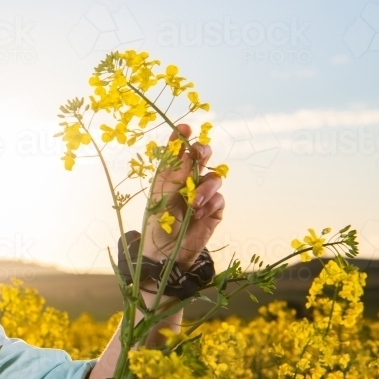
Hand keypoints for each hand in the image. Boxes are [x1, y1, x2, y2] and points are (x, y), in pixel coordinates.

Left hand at [141, 124, 224, 269]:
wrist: (167, 251)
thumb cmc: (159, 222)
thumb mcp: (162, 195)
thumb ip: (175, 173)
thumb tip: (186, 149)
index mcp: (171, 174)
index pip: (178, 150)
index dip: (182, 137)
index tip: (185, 127)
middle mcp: (188, 180)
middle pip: (202, 157)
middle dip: (203, 152)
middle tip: (199, 155)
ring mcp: (203, 194)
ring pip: (214, 177)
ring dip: (205, 187)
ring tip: (194, 202)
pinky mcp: (214, 209)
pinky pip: (220, 198)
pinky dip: (211, 203)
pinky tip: (200, 213)